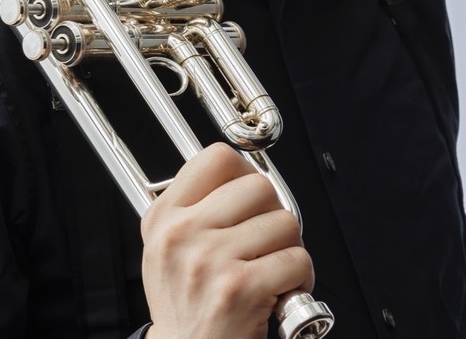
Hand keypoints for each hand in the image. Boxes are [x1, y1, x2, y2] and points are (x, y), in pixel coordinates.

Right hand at [141, 142, 313, 338]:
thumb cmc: (184, 305)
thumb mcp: (165, 247)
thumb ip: (191, 206)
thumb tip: (237, 174)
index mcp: (164, 217)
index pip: (216, 159)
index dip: (245, 171)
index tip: (251, 193)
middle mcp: (183, 233)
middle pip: (258, 186)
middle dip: (274, 212)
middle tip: (268, 236)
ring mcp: (211, 259)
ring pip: (284, 222)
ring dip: (290, 247)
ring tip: (274, 266)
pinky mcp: (241, 289)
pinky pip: (296, 259)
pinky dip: (301, 276)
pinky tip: (283, 289)